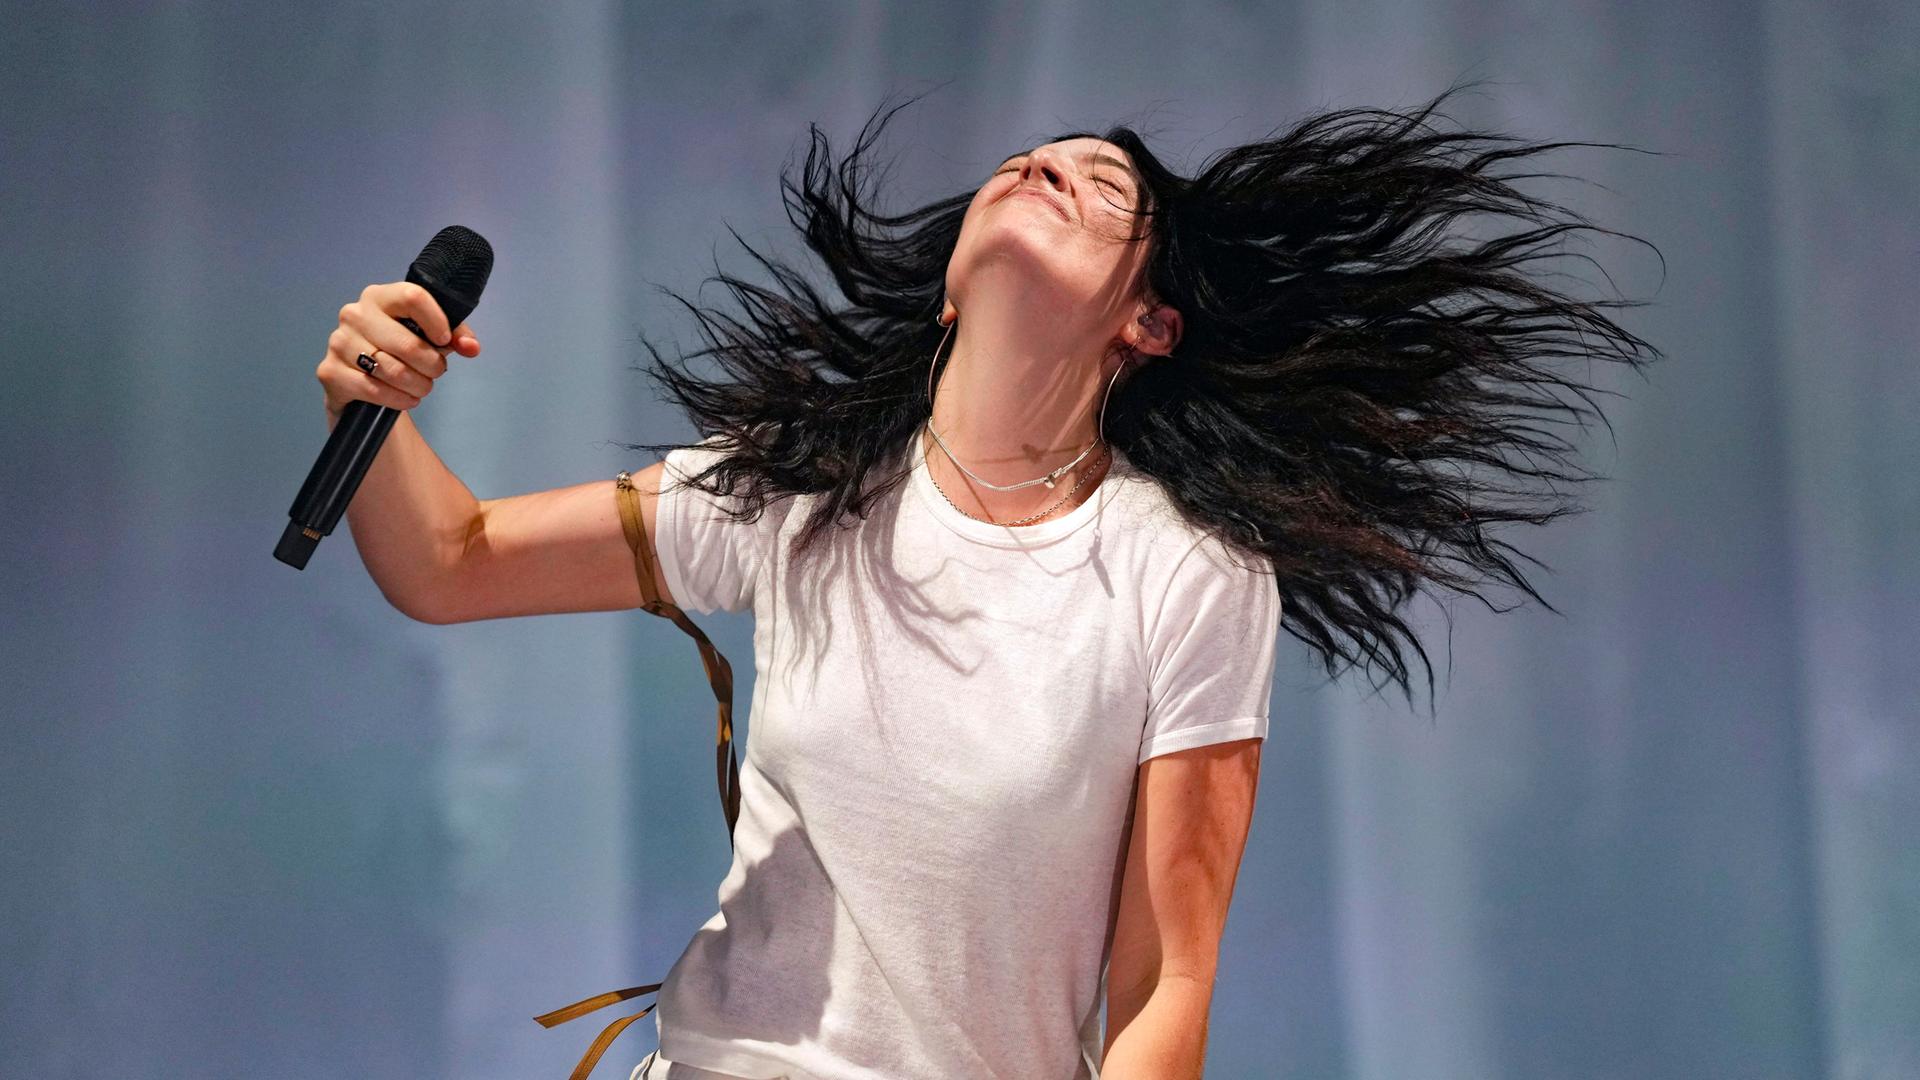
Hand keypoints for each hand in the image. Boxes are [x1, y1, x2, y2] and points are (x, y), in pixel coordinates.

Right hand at [317, 280, 481, 421]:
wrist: (363, 384)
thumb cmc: (399, 353)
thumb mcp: (430, 339)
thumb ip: (454, 337)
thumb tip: (471, 347)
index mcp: (379, 297)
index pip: (413, 296)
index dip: (437, 321)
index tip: (445, 340)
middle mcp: (354, 314)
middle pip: (408, 343)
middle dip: (432, 366)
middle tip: (436, 372)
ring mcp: (339, 342)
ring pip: (393, 370)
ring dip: (418, 386)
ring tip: (421, 387)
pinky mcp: (330, 371)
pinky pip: (374, 389)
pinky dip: (398, 399)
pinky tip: (406, 399)